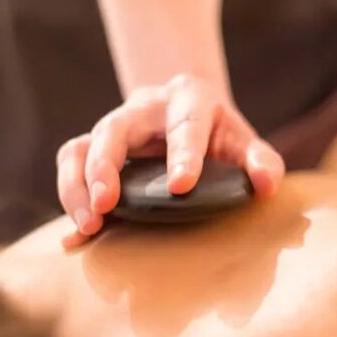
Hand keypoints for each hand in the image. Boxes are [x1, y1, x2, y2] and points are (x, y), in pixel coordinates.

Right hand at [55, 73, 284, 247]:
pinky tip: (76, 236)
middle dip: (107, 165)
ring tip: (88, 226)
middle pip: (114, 128)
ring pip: (81, 148)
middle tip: (107, 204)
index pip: (185, 123)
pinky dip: (69, 199)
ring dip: (78, 187)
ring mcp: (112, 128)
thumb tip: (267, 186)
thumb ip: (261, 162)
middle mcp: (143, 109)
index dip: (183, 153)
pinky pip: (70, 166)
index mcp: (189, 99)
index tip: (181, 186)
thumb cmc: (220, 137)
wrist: (187, 115)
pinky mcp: (92, 149)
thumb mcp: (245, 144)